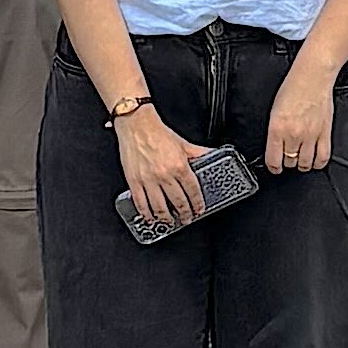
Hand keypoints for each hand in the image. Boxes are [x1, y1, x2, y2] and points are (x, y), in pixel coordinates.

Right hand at [114, 100, 211, 228]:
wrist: (136, 125)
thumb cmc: (157, 133)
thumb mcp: (183, 143)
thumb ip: (198, 153)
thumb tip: (212, 154)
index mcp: (179, 166)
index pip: (193, 191)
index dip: (197, 204)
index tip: (198, 210)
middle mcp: (165, 175)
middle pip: (178, 203)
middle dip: (185, 214)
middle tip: (187, 219)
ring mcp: (149, 180)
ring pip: (160, 208)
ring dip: (167, 219)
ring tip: (170, 222)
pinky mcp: (134, 182)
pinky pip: (141, 204)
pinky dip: (146, 215)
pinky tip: (150, 218)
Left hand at [259, 58, 341, 179]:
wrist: (312, 77)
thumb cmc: (293, 88)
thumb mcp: (274, 110)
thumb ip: (274, 130)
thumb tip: (275, 146)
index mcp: (277, 128)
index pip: (273, 160)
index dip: (273, 167)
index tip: (275, 166)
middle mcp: (293, 134)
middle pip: (289, 162)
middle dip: (287, 161)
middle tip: (288, 155)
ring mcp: (310, 135)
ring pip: (305, 164)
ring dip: (301, 164)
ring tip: (300, 158)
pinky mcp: (325, 133)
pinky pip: (322, 158)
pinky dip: (318, 164)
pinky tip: (314, 161)